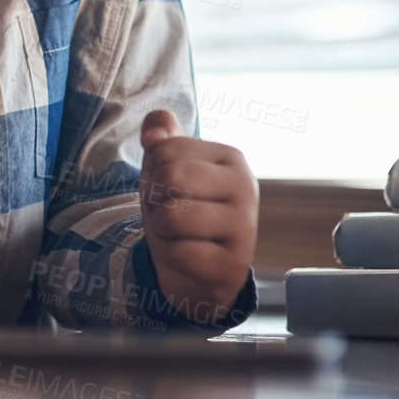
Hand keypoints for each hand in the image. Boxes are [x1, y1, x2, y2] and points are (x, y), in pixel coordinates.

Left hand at [138, 109, 257, 324]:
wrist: (195, 266)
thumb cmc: (180, 207)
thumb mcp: (165, 165)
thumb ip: (161, 135)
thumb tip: (153, 132)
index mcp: (232, 157)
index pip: (165, 148)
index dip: (153, 171)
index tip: (170, 188)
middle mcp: (246, 187)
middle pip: (170, 177)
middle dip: (155, 199)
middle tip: (170, 212)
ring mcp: (245, 228)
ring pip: (172, 216)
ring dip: (161, 229)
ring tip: (178, 234)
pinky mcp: (235, 266)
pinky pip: (179, 253)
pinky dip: (171, 256)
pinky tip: (189, 257)